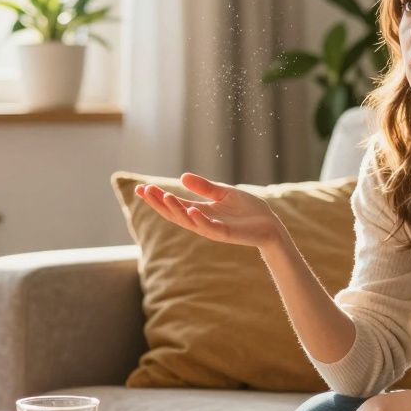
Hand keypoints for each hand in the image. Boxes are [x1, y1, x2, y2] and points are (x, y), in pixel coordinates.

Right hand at [134, 173, 283, 248]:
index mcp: (200, 210)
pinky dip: (199, 220)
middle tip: (144, 190)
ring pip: (188, 220)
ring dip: (175, 209)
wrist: (269, 224)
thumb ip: (204, 187)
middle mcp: (202, 221)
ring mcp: (212, 228)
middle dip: (158, 203)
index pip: (174, 204)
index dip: (157, 197)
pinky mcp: (225, 233)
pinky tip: (191, 210)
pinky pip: (209, 227)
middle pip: (174, 213)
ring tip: (164, 196)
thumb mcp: (223, 193)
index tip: (140, 188)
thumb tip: (182, 176)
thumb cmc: (248, 210)